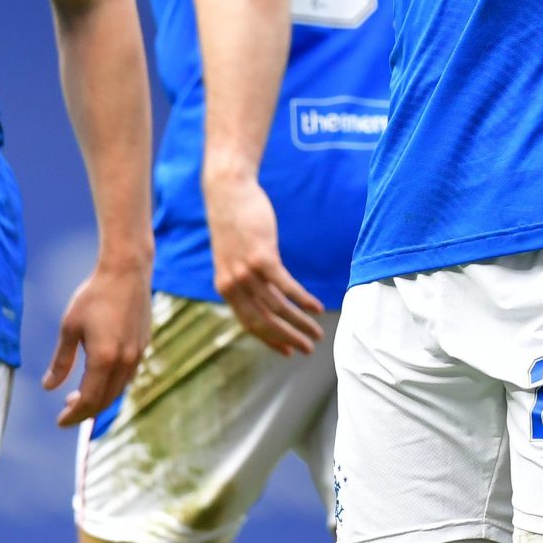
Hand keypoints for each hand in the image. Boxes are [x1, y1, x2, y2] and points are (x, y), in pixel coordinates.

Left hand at [45, 253, 149, 427]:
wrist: (127, 272)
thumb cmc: (94, 296)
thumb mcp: (69, 328)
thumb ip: (61, 361)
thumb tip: (49, 387)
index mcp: (104, 359)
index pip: (88, 400)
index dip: (73, 415)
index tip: (59, 421)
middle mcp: (125, 361)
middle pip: (105, 400)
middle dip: (85, 411)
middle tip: (66, 411)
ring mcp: (137, 354)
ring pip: (118, 390)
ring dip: (99, 399)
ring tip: (79, 396)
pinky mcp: (143, 345)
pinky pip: (127, 376)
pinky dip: (112, 386)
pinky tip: (99, 377)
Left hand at [206, 171, 326, 355]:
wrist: (228, 192)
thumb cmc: (235, 222)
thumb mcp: (235, 256)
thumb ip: (247, 278)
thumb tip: (266, 294)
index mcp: (225, 288)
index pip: (249, 324)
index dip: (271, 340)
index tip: (289, 350)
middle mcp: (233, 285)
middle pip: (264, 321)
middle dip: (289, 338)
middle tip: (309, 349)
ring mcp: (246, 272)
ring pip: (277, 307)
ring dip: (300, 322)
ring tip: (318, 331)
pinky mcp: (261, 257)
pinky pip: (285, 285)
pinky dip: (302, 299)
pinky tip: (316, 307)